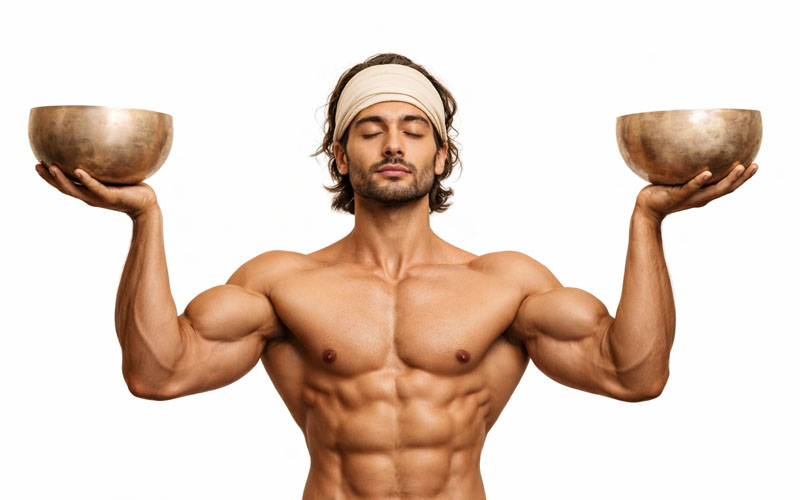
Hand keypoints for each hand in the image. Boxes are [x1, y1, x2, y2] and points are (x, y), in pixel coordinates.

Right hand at [35, 164, 157, 218]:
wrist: (146, 204)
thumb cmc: (132, 188)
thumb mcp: (114, 174)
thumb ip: (105, 164)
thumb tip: (100, 142)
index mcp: (88, 190)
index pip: (65, 184)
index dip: (50, 176)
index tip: (37, 164)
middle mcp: (90, 196)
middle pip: (64, 188)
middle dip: (49, 178)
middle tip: (36, 166)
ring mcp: (99, 198)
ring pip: (76, 190)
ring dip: (62, 180)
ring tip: (51, 168)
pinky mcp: (111, 197)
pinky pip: (96, 188)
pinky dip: (87, 180)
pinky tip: (78, 171)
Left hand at [635, 162, 757, 221]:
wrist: (647, 207)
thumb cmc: (662, 191)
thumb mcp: (680, 179)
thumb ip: (689, 169)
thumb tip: (696, 148)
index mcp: (705, 193)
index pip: (728, 185)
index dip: (743, 177)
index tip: (755, 164)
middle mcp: (701, 197)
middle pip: (728, 188)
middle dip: (743, 178)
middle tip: (756, 165)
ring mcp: (691, 197)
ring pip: (714, 190)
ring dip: (729, 179)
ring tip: (740, 167)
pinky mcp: (677, 196)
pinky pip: (690, 187)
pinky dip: (699, 181)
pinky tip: (707, 173)